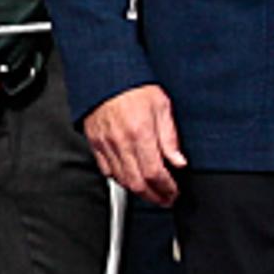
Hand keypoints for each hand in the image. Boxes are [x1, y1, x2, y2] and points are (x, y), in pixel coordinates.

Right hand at [83, 83, 185, 206]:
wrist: (107, 75)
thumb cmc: (134, 86)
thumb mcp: (162, 106)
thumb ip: (170, 137)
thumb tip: (178, 161)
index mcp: (140, 133)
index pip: (155, 173)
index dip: (166, 188)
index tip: (174, 192)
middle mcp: (121, 142)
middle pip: (137, 183)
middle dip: (154, 197)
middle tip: (165, 199)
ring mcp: (105, 144)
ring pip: (121, 180)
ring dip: (138, 191)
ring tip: (151, 192)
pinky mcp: (95, 143)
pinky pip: (106, 170)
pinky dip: (119, 179)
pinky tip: (130, 178)